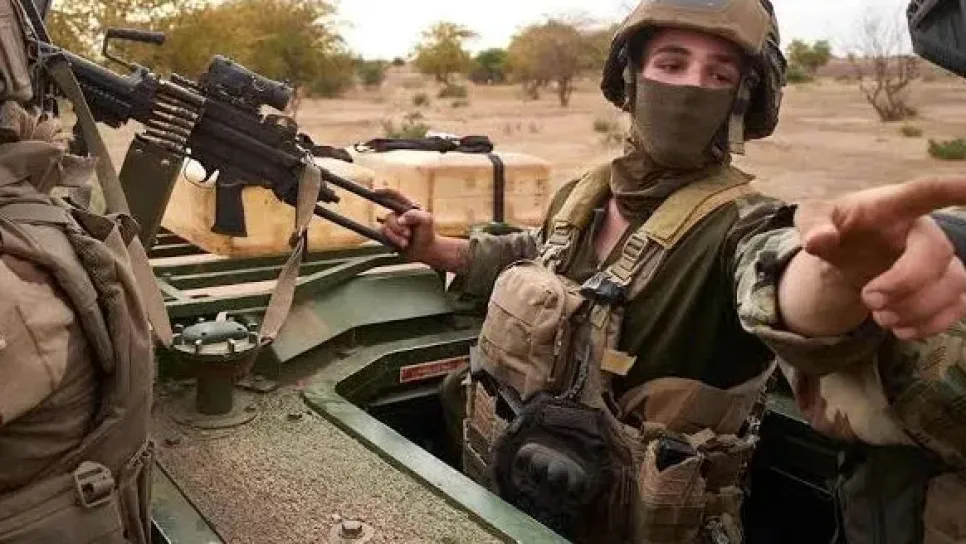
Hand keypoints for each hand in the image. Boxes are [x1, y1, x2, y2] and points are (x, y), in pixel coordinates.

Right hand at [376, 188, 437, 261]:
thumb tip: (400, 219)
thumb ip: (415, 215)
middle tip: (408, 234)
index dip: (384, 191)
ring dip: (397, 236)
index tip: (374, 191)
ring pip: (385, 227)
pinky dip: (394, 240)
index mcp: (408, 205)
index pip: (395, 195)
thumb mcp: (427, 220)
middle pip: (389, 217)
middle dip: (397, 227)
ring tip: (407, 241)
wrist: (426, 250)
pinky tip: (403, 244)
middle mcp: (399, 213)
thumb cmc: (428, 233)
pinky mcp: (389, 234)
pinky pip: (384, 235)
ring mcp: (393, 224)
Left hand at [796, 177, 965, 339]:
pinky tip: (902, 330)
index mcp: (894, 206)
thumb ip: (813, 224)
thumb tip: (819, 240)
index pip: (927, 191)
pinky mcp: (943, 287)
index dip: (952, 188)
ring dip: (917, 309)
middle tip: (870, 300)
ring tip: (881, 319)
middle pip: (938, 252)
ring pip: (954, 284)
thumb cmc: (837, 227)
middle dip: (905, 283)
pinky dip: (931, 325)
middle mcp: (923, 230)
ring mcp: (939, 260)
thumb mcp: (814, 219)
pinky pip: (958, 307)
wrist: (847, 253)